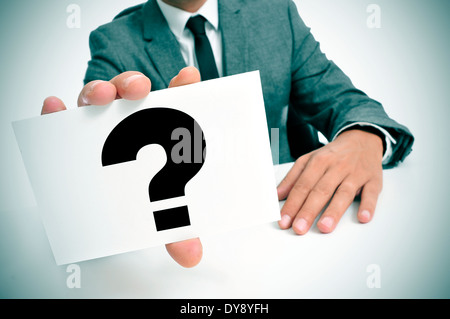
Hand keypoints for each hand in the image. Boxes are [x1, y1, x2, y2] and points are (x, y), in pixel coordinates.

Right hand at [41, 67, 202, 267]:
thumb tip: (191, 254)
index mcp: (160, 129)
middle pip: (133, 92)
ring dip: (100, 90)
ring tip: (101, 97)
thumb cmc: (143, 194)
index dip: (183, 87)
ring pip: (101, 97)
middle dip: (134, 83)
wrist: (112, 205)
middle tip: (139, 89)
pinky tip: (56, 108)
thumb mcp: (162, 211)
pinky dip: (59, 110)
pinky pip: (65, 116)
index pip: (175, 102)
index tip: (188, 78)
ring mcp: (104, 124)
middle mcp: (132, 122)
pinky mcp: (76, 132)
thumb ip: (177, 229)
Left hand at [277, 129, 383, 233]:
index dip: (292, 204)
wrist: (362, 139)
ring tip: (324, 227)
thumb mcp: (309, 160)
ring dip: (333, 211)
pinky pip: (371, 193)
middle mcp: (336, 167)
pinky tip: (363, 217)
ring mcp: (355, 173)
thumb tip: (277, 195)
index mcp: (318, 161)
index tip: (284, 220)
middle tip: (299, 228)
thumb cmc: (333, 154)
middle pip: (320, 190)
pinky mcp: (373, 179)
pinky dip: (368, 205)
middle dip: (308, 211)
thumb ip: (292, 178)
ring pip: (343, 193)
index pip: (302, 185)